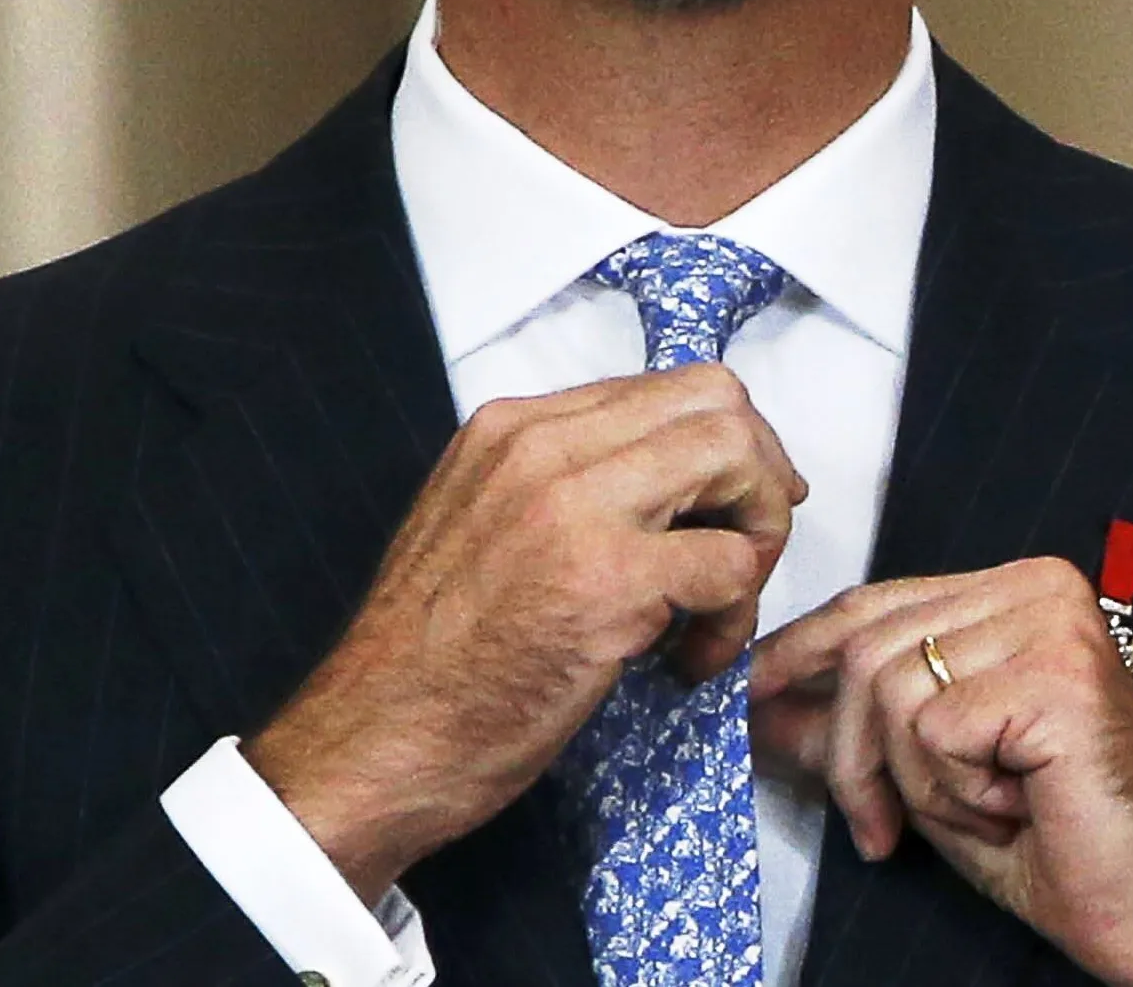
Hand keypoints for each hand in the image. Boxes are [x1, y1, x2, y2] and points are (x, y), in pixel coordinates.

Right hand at [245, 366, 805, 896]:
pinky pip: (732, 564)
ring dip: (759, 536)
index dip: (726, 447)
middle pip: (718, 402)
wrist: (372, 746)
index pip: (669, 388)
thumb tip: (670, 479)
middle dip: (760, 475)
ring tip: (721, 606)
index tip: (731, 508)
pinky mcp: (608, 582)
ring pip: (737, 458)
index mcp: (512, 429)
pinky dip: (737, 617)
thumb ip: (564, 485)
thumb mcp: (483, 526)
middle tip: (746, 552)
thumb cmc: (430, 662)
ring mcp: (575, 508)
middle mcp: (543, 447)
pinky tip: (692, 659)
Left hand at [751, 558, 1132, 986]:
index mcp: (1018, 592)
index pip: (875, 602)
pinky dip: (950, 793)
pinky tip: (1013, 808)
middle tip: (879, 830)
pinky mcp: (1057, 677)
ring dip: (912, 781)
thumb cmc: (1061, 845)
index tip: (749, 702)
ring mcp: (1054, 626)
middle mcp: (1041, 588)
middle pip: (868, 644)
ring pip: (890, 688)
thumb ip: (859, 728)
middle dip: (850, 755)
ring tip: (983, 812)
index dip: (798, 655)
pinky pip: (931, 730)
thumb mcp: (933, 777)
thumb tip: (763, 702)